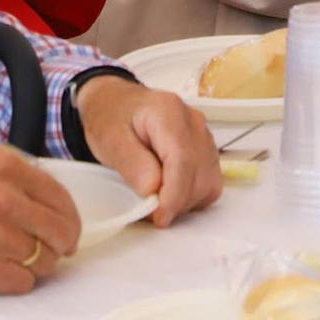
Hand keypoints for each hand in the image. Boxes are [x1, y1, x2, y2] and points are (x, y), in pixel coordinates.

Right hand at [0, 146, 81, 292]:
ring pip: (44, 261)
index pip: (61, 199)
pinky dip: (20, 279)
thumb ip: (25, 178)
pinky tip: (5, 267)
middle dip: (61, 243)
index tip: (68, 230)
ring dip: (38, 262)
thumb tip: (58, 209)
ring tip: (19, 255)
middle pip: (60, 233)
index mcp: (9, 170)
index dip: (71, 220)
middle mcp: (5, 201)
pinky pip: (22, 282)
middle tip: (52, 247)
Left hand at [74, 76, 221, 227]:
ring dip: (184, 201)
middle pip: (199, 175)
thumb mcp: (109, 139)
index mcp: (168, 112)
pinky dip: (192, 196)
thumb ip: (131, 163)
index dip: (174, 195)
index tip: (159, 216)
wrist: (118, 103)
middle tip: (148, 210)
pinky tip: (170, 192)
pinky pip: (210, 183)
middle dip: (175, 202)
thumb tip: (153, 190)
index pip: (183, 160)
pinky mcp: (206, 151)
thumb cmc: (112, 117)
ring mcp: (204, 136)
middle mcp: (193, 122)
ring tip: (157, 198)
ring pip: (208, 182)